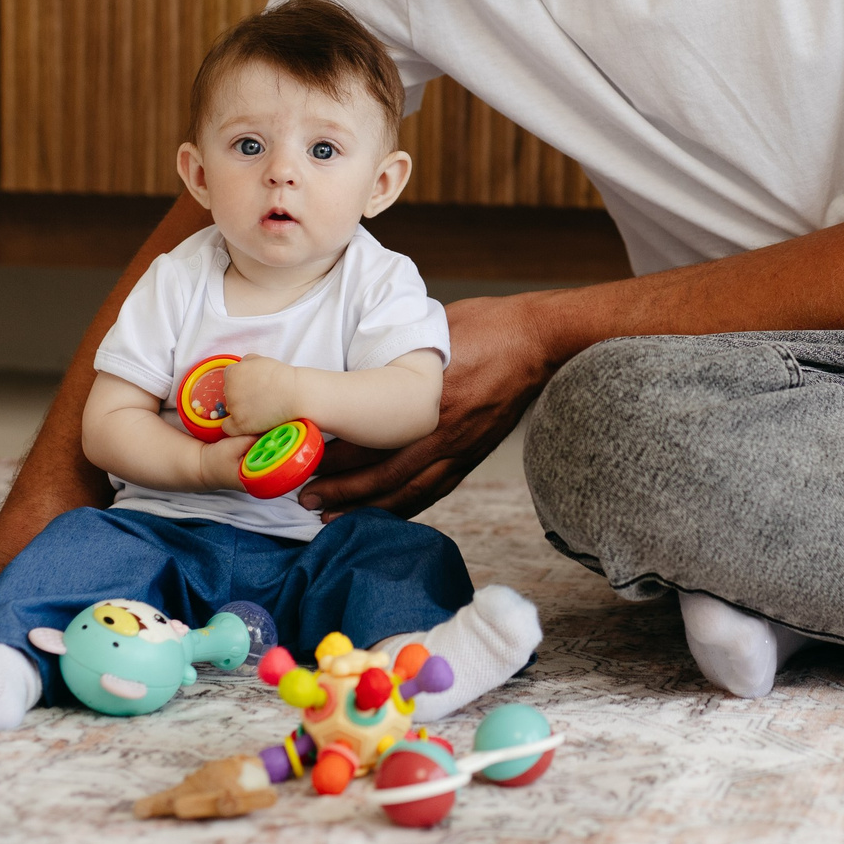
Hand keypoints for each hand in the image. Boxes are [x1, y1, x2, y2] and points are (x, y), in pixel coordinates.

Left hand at [220, 354, 301, 436]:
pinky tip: (249, 423)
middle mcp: (229, 389)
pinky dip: (237, 427)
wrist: (295, 394)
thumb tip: (242, 366)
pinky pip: (229, 428)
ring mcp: (234, 407)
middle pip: (228, 394)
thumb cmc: (283, 377)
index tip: (250, 387)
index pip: (228, 378)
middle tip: (258, 398)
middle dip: (240, 396)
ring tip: (260, 409)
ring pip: (230, 411)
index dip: (240, 382)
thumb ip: (247, 362)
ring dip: (241, 410)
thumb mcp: (262, 360)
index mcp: (233, 372)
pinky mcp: (240, 423)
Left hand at [297, 290, 558, 519]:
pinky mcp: (474, 455)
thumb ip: (399, 356)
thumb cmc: (488, 326)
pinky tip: (384, 512)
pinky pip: (435, 490)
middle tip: (306, 499)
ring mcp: (462, 448)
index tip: (304, 458)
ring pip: (409, 492)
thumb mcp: (434, 332)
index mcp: (431, 400)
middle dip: (343, 490)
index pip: (374, 439)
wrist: (539, 341)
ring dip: (369, 507)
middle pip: (386, 475)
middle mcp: (445, 432)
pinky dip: (406, 506)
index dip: (337, 455)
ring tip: (333, 517)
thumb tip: (359, 364)